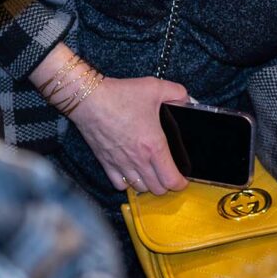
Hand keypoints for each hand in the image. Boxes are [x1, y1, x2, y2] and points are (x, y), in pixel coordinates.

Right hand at [67, 75, 189, 195]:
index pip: (171, 179)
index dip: (181, 183)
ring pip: (140, 188)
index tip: (184, 180)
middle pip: (157, 189)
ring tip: (152, 174)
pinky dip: (128, 183)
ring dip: (148, 184)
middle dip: (167, 184)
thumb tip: (187, 100)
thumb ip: (177, 93)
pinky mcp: (106, 163)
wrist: (89, 99)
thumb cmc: (121, 95)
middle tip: (169, 173)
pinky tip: (131, 173)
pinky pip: (119, 185)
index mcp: (154, 145)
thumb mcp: (156, 87)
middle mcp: (138, 160)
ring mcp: (121, 164)